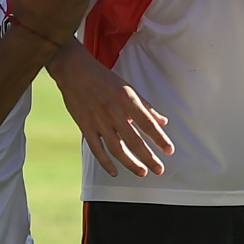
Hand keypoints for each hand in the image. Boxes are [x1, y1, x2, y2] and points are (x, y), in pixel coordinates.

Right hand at [48, 44, 173, 176]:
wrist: (74, 71)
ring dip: (130, 163)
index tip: (169, 151)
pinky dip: (106, 162)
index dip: (160, 139)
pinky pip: (96, 149)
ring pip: (116, 148)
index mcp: (127, 99)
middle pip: (134, 141)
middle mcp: (114, 111)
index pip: (147, 124)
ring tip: (142, 172)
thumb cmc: (104, 79)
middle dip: (149, 158)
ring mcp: (98, 120)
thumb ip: (145, 107)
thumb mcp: (128, 88)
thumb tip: (162, 122)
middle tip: (159, 170)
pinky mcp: (85, 126)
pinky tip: (115, 172)